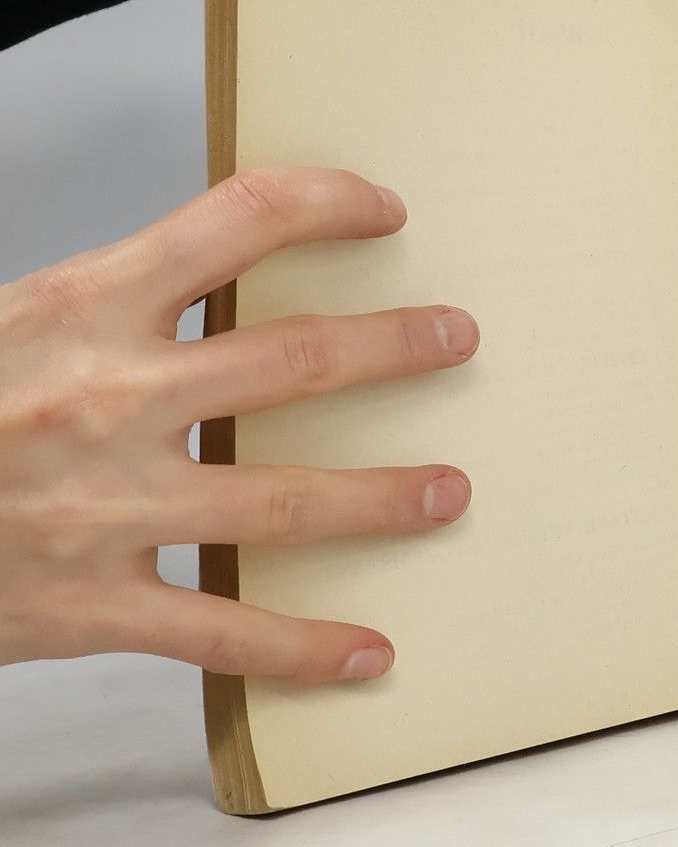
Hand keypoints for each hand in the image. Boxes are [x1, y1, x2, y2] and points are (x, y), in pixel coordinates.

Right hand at [0, 169, 477, 681]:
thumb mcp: (28, 321)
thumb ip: (128, 300)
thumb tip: (239, 262)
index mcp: (87, 305)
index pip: (241, 219)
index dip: (328, 203)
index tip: (383, 212)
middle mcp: (107, 399)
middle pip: (294, 359)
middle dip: (394, 348)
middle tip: (458, 339)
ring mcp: (104, 508)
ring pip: (282, 501)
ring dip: (382, 496)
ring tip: (449, 490)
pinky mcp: (87, 606)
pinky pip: (218, 632)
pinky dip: (301, 648)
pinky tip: (367, 650)